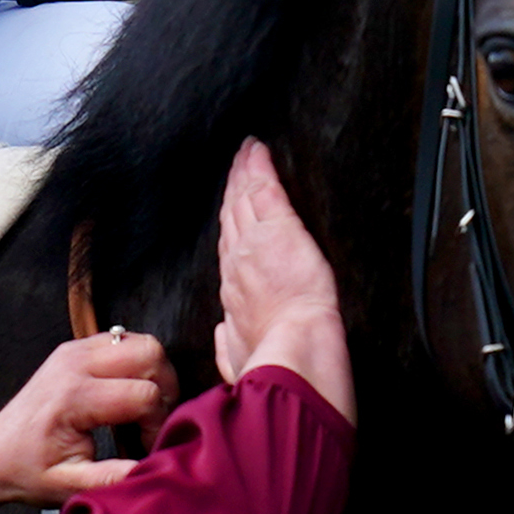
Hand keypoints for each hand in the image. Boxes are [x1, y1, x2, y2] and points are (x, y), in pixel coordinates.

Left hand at [0, 329, 179, 513]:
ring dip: (154, 374)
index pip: (144, 394)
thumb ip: (112, 478)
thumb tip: (153, 469)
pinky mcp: (76, 347)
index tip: (144, 447)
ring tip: (141, 410)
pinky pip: (125, 341)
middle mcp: (74, 363)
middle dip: (165, 389)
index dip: (156, 424)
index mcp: (74, 396)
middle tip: (152, 421)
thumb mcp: (68, 486)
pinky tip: (125, 396)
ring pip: (142, 342)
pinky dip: (137, 365)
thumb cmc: (28, 471)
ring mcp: (74, 350)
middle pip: (150, 353)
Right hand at [211, 140, 349, 418]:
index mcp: (233, 295)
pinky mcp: (279, 227)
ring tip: (245, 153)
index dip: (227, 229)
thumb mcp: (239, 356)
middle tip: (233, 169)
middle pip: (232, 220)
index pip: (228, 253)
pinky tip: (256, 151)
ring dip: (243, 174)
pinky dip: (259, 168)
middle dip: (231, 194)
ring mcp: (255, 242)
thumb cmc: (271, 363)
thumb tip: (223, 336)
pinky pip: (266, 189)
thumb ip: (230, 343)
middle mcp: (237, 264)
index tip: (227, 212)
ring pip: (245, 200)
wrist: (290, 355)